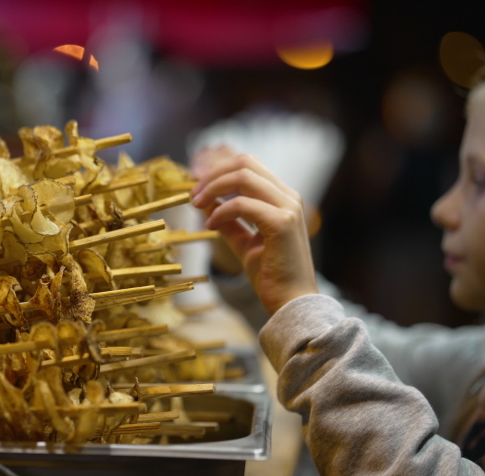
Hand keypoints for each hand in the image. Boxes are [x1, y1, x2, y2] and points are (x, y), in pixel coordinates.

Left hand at [191, 149, 317, 314]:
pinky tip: (210, 225)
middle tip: (193, 195)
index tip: (197, 187)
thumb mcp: (245, 243)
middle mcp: (289, 197)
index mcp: (283, 198)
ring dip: (213, 187)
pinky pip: (243, 204)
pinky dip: (221, 211)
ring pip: (244, 176)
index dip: (219, 170)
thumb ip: (228, 221)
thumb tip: (205, 203)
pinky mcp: (282, 224)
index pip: (249, 165)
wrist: (291, 303)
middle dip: (213, 175)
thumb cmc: (272, 276)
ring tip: (197, 205)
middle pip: (245, 163)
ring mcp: (288, 208)